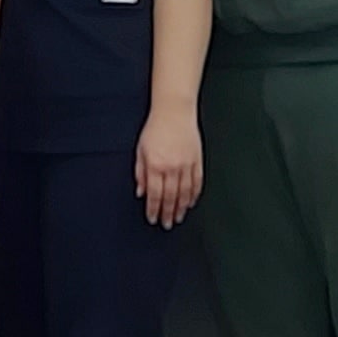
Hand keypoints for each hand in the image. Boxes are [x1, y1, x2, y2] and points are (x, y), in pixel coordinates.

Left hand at [135, 104, 204, 226]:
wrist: (174, 112)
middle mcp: (172, 167)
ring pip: (185, 193)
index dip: (153, 209)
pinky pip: (197, 182)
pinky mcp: (197, 160)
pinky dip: (194, 195)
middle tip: (167, 224)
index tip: (153, 219)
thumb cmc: (155, 128)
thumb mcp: (140, 150)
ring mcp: (186, 165)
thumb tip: (141, 192)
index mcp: (155, 165)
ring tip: (179, 217)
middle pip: (170, 197)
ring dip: (182, 208)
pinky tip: (191, 203)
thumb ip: (140, 172)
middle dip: (168, 213)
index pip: (154, 194)